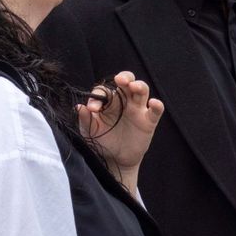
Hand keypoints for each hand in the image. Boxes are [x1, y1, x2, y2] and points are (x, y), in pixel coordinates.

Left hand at [76, 70, 163, 195]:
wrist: (115, 159)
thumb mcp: (89, 130)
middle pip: (127, 82)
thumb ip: (84, 119)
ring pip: (142, 91)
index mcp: (108, 101)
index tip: (92, 109)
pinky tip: (153, 102)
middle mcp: (124, 102)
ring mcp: (137, 110)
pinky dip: (157, 105)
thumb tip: (78, 107)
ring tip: (133, 86)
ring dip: (139, 86)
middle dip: (125, 77)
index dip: (98, 95)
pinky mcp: (148, 122)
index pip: (104, 90)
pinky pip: (156, 111)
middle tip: (119, 79)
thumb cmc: (101, 140)